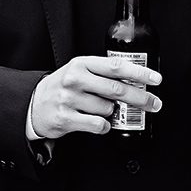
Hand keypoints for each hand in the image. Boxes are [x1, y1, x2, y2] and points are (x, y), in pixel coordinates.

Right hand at [28, 56, 161, 140]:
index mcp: (82, 64)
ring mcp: (69, 99)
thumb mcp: (80, 71)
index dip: (139, 73)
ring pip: (108, 109)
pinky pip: (98, 124)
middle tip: (154, 104)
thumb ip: (103, 73)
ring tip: (99, 109)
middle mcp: (75, 79)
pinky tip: (98, 122)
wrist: (34, 104)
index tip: (156, 79)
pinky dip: (104, 126)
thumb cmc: (63, 87)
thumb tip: (136, 81)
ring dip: (112, 112)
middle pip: (117, 89)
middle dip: (140, 98)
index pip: (116, 66)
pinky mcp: (66, 118)